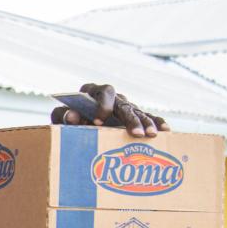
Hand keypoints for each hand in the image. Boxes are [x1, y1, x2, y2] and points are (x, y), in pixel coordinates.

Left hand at [53, 82, 167, 136]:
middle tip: (135, 133)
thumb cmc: (68, 120)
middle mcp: (111, 97)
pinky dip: (156, 122)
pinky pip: (148, 117)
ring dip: (145, 123)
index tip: (99, 121)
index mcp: (94, 92)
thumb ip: (62, 115)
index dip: (103, 106)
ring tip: (152, 135)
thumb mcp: (61, 118)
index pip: (103, 93)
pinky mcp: (133, 116)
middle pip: (124, 104)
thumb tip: (72, 116)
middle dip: (130, 118)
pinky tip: (166, 130)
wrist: (75, 125)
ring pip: (138, 111)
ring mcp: (123, 106)